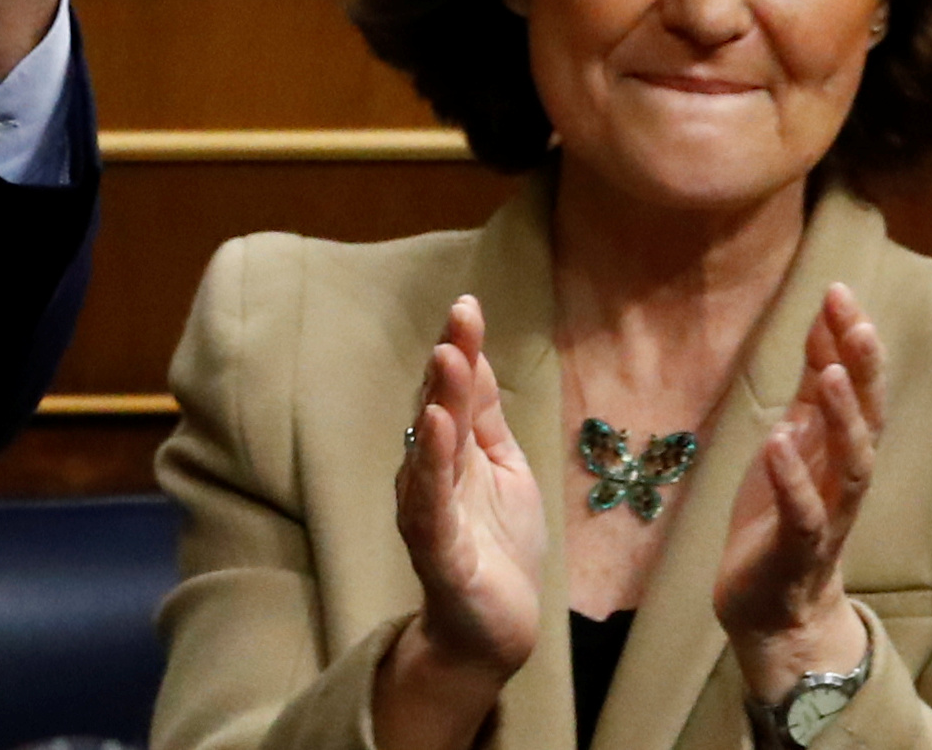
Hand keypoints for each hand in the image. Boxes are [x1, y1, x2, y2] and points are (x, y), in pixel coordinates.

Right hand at [374, 295, 552, 743]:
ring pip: (430, 451)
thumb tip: (472, 354)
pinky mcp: (437, 551)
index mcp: (451, 454)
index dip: (460, 349)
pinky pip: (431, 505)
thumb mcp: (502, 468)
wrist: (497, 628)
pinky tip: (437, 432)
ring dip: (437, 404)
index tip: (468, 303)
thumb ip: (483, 418)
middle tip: (459, 320)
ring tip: (447, 361)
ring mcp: (430, 512)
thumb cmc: (498, 545)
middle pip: (437, 412)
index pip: (452, 393)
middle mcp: (430, 476)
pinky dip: (432, 467)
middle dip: (448, 367)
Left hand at [716, 287, 883, 702]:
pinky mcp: (798, 550)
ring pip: (852, 465)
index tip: (838, 290)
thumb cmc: (785, 513)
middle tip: (853, 319)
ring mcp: (828, 515)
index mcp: (841, 448)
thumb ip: (813, 389)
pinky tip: (777, 440)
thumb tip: (824, 323)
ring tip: (831, 373)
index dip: (851, 341)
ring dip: (844, 419)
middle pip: (869, 419)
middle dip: (863, 369)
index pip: (858, 386)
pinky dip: (793, 478)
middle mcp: (845, 478)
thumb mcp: (796, 438)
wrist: (772, 607)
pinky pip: (804, 514)